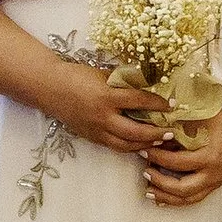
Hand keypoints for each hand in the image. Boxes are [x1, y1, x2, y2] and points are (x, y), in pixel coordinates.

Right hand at [40, 60, 174, 153]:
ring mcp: (96, 130)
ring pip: (126, 144)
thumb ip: (124, 82)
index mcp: (106, 96)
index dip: (158, 104)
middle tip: (171, 132)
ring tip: (160, 142)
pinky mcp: (92, 137)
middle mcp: (102, 116)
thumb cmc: (77, 75)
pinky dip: (130, 147)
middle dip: (156, 133)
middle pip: (135, 131)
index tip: (172, 104)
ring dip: (145, 144)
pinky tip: (141, 144)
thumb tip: (148, 84)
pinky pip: (115, 146)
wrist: (49, 87)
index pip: (139, 101)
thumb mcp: (103, 74)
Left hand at [141, 115, 221, 207]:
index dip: (157, 158)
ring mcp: (216, 181)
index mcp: (209, 158)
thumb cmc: (219, 121)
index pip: (176, 163)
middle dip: (160, 183)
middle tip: (145, 172)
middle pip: (181, 188)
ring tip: (150, 191)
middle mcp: (214, 174)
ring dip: (166, 197)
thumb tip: (151, 140)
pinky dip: (177, 200)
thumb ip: (175, 134)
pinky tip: (163, 198)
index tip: (144, 150)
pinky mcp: (216, 184)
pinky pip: (195, 198)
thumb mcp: (195, 123)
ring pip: (188, 198)